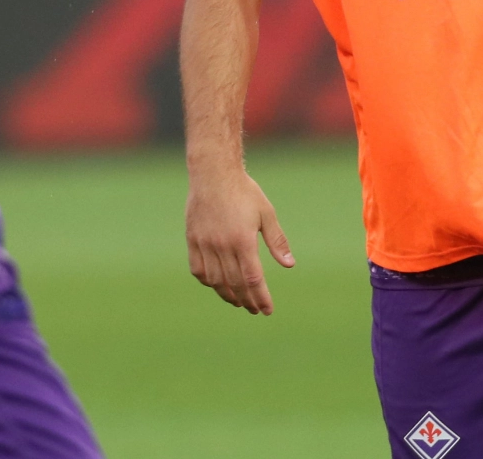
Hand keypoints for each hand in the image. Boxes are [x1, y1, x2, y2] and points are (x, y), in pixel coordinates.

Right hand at [186, 168, 294, 314]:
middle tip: (255, 309)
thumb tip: (289, 265)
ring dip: (227, 295)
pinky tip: (217, 284)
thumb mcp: (266, 213)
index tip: (267, 310)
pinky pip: (198, 269)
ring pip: (215, 280)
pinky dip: (208, 280)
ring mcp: (205, 243)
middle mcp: (222, 246)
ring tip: (238, 302)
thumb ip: (277, 241)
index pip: (253, 279)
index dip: (260, 297)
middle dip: (247, 300)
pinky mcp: (192, 239)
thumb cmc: (244, 191)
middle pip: (235, 284)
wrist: (213, 173)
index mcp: (243, 240)